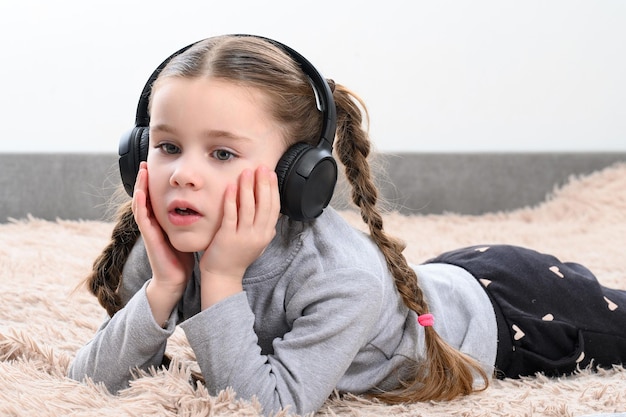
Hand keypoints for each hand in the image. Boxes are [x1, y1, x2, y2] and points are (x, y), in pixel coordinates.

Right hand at [133, 162, 193, 324]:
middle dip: (145, 179)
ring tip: (143, 170)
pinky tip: (141, 193)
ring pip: (141, 203)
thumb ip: (193, 218)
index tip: (160, 164)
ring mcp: (149, 229)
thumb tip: (209, 203)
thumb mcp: (188, 232)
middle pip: (146, 195)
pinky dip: (140, 204)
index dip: (157, 181)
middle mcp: (153, 222)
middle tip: (146, 161)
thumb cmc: (183, 256)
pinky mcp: (149, 237)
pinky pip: (142, 218)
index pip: (157, 196)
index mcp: (162, 220)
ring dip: (140, 186)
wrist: (176, 278)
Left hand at [199, 165, 279, 307]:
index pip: (274, 207)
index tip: (270, 174)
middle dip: (263, 184)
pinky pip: (231, 214)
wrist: (223, 276)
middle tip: (261, 167)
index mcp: (266, 234)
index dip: (273, 189)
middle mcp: (258, 235)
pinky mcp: (227, 237)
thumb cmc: (237, 258)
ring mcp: (243, 236)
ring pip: (249, 207)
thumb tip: (272, 216)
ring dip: (248, 187)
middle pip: (264, 205)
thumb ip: (264, 229)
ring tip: (247, 172)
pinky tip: (232, 186)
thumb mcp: (257, 243)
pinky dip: (232, 199)